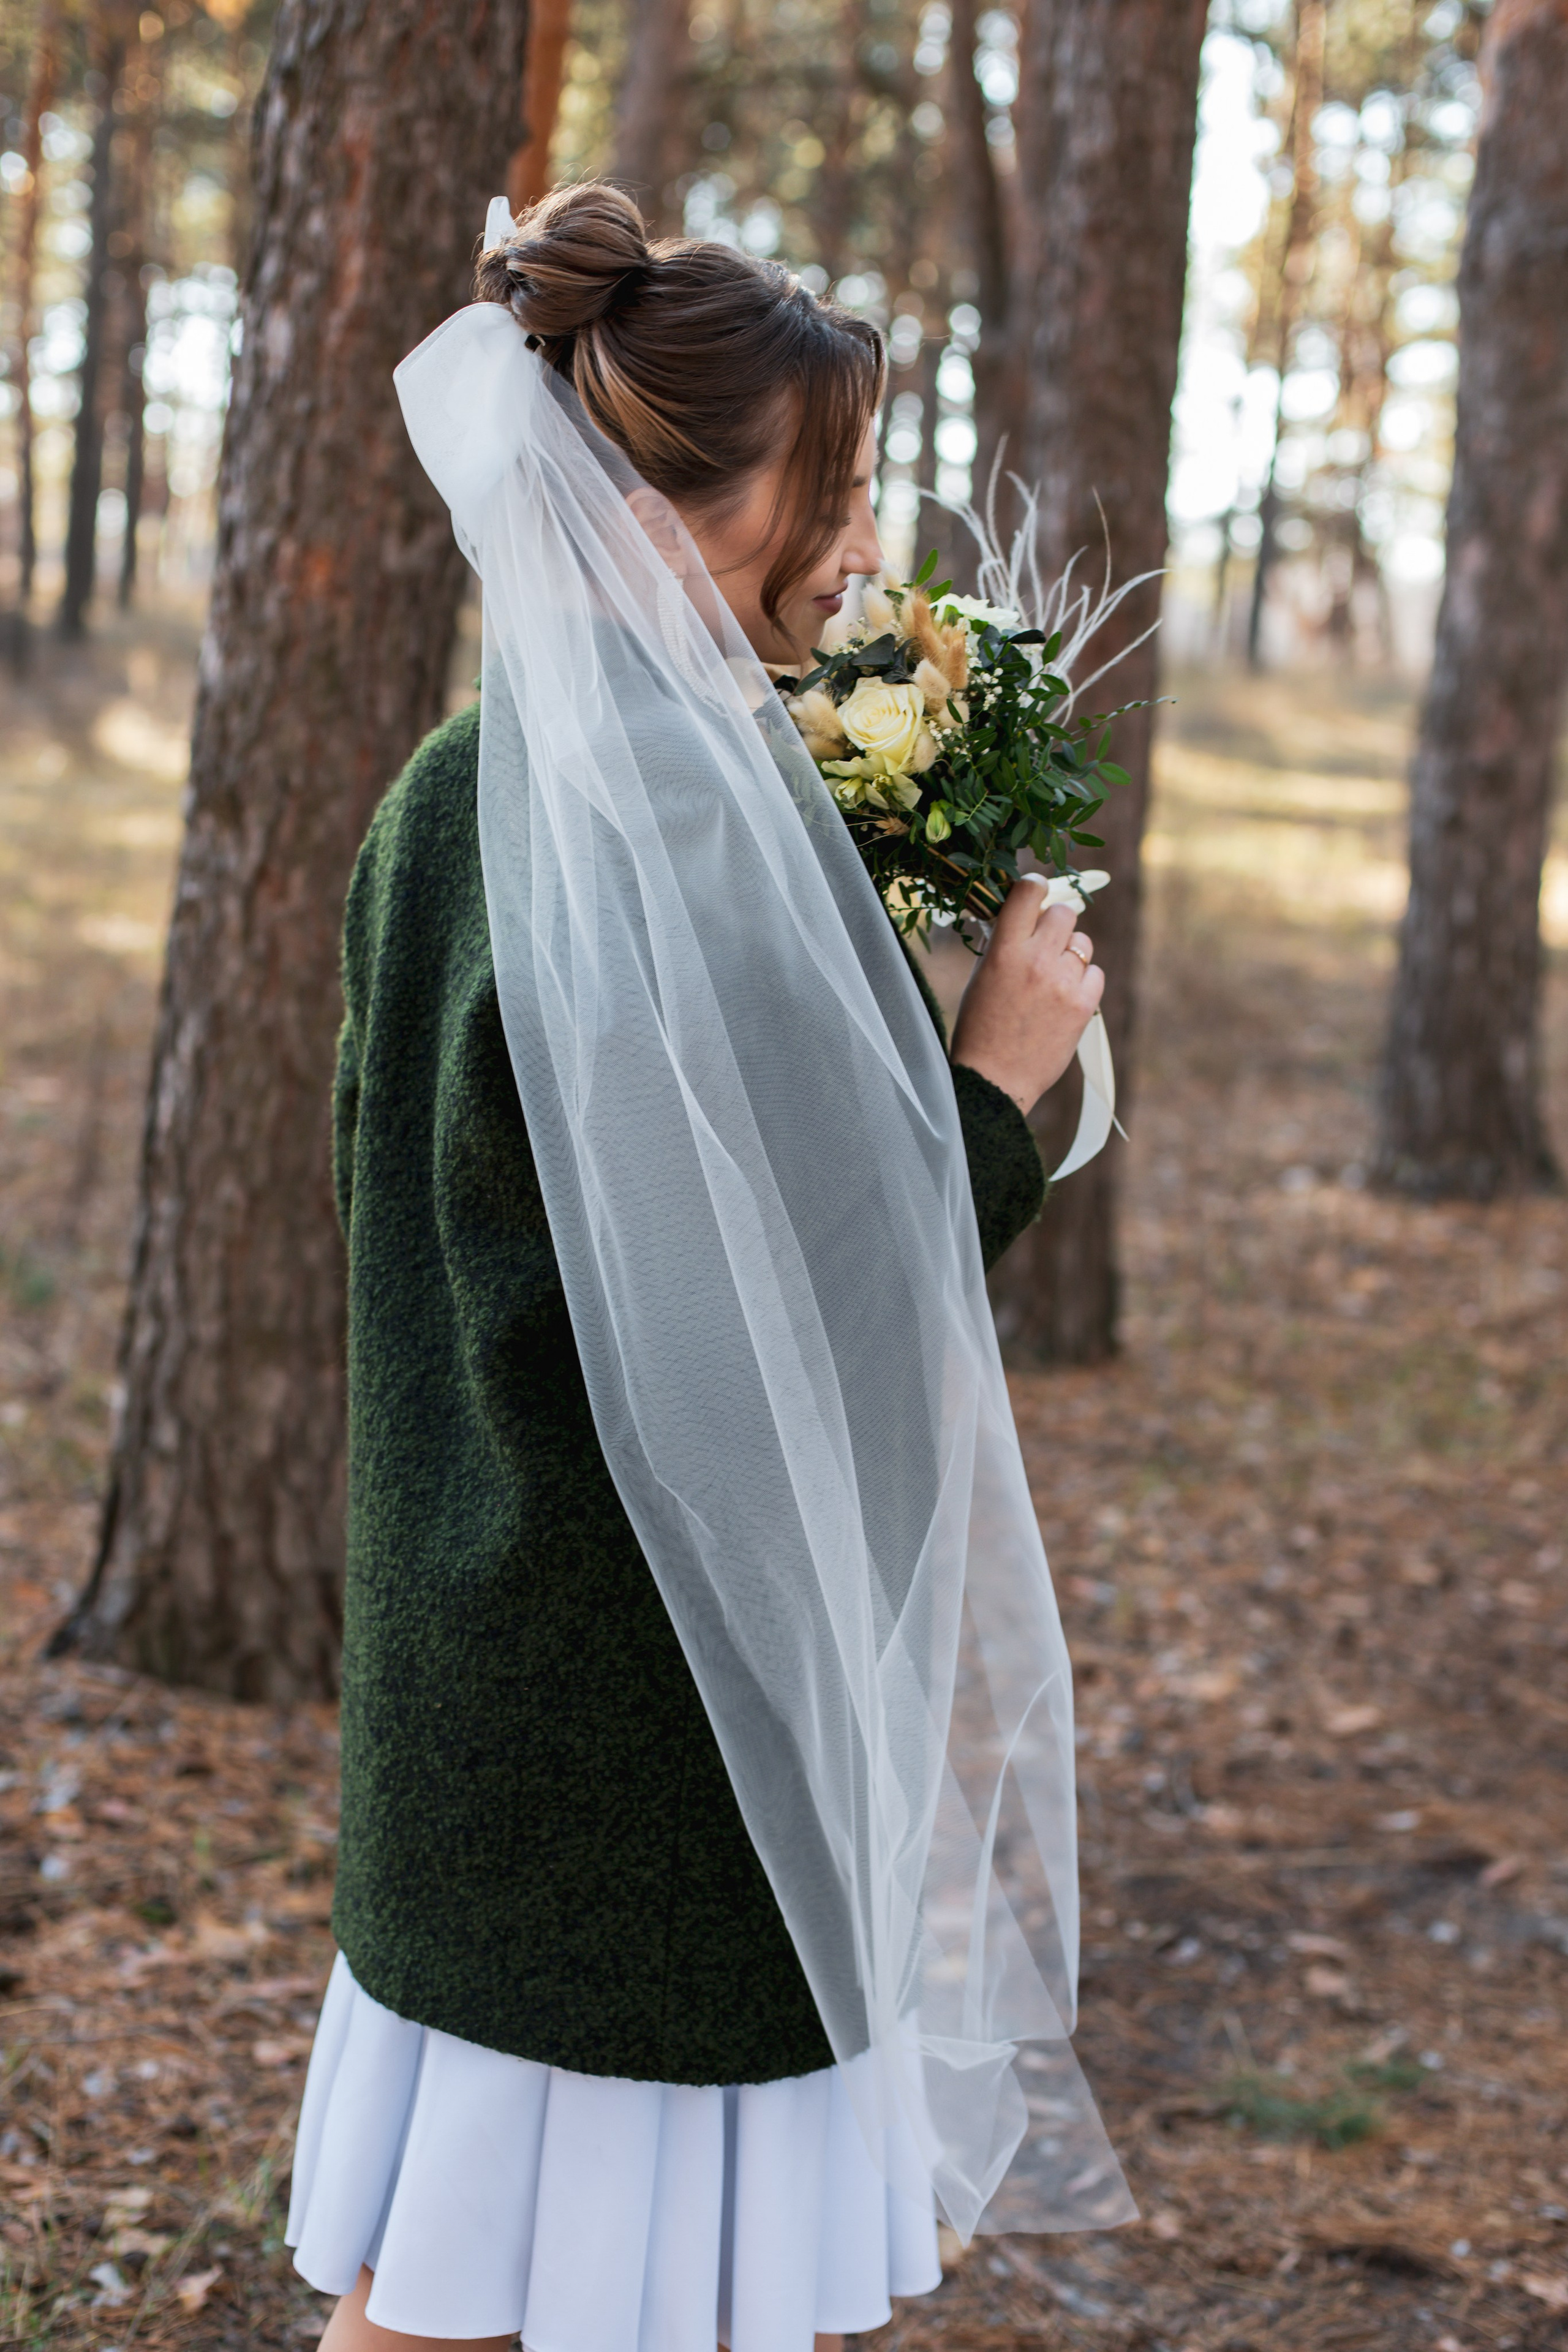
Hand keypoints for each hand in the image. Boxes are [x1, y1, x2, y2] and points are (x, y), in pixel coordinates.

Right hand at [949, 881, 1104, 1116]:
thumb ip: (1004, 943)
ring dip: (1070, 954)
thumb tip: (1024, 915)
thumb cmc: (980, 1028)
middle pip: (1063, 914)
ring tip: (1052, 979)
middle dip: (1055, 924)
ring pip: (1083, 943)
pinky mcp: (1083, 1005)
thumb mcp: (982, 976)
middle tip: (1045, 943)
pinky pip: (1095, 973)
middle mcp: (1036, 960)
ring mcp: (1063, 983)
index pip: (1029, 892)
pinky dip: (1083, 981)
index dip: (1035, 887)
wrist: (994, 1080)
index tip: (1037, 892)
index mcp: (1004, 950)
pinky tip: (1064, 998)